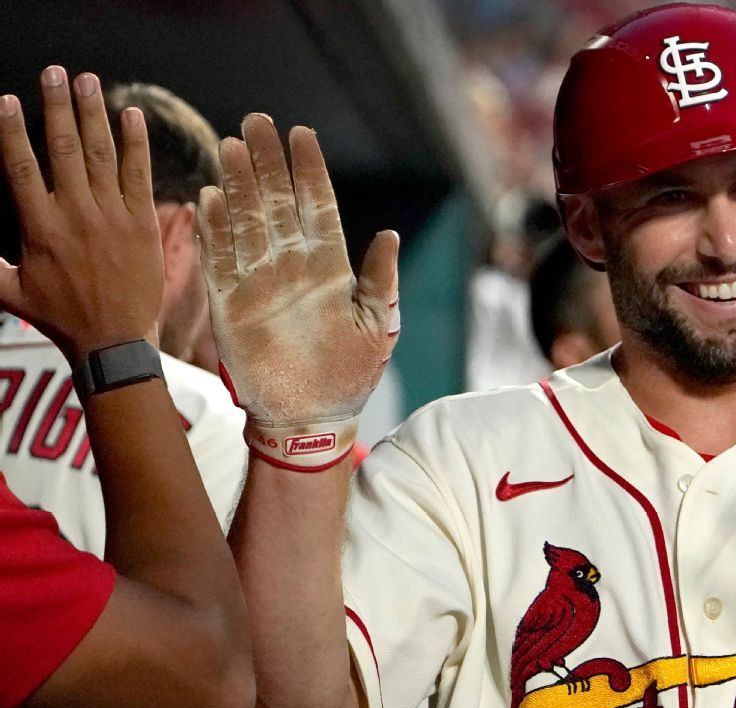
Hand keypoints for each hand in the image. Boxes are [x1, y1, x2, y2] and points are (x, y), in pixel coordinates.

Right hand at [0, 67, 160, 362]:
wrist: (114, 340)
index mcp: (40, 227)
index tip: (9, 101)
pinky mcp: (143, 224)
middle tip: (55, 73)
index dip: (14, 132)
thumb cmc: (60, 317)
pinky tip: (132, 116)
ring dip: (95, 114)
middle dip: (58, 107)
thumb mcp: (10, 290)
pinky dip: (136, 145)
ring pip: (102, 156)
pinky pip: (139, 176)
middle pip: (64, 150)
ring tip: (88, 81)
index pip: (21, 168)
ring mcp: (113, 217)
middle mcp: (76, 215)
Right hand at [197, 114, 397, 468]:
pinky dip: (213, 232)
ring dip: (238, 186)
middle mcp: (293, 268)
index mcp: (330, 268)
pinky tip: (209, 199)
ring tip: (230, 146)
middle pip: (277, 204)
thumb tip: (389, 234)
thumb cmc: (351, 375)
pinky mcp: (231, 306)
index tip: (302, 134)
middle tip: (256, 122)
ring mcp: (260, 284)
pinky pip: (219, 262)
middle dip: (267, 163)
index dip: (309, 170)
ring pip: (247, 223)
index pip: (318, 207)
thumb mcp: (378, 327)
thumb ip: (380, 280)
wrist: (311, 421)